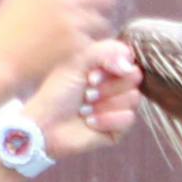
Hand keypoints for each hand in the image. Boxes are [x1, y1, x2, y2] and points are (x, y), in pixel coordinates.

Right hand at [0, 0, 133, 99]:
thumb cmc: (5, 26)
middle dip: (96, 3)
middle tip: (79, 14)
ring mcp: (70, 19)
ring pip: (100, 19)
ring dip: (88, 27)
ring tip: (61, 37)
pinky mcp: (76, 43)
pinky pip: (92, 42)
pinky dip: (80, 47)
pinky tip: (58, 51)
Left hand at [41, 40, 141, 161]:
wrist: (46, 124)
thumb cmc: (58, 93)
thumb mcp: (77, 62)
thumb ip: (105, 52)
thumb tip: (129, 67)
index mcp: (109, 69)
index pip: (130, 59)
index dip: (114, 66)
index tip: (91, 76)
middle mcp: (117, 87)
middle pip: (135, 78)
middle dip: (107, 86)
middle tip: (86, 94)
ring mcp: (119, 108)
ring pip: (133, 98)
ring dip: (104, 104)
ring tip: (84, 109)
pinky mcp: (119, 129)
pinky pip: (128, 119)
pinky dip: (106, 120)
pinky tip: (89, 122)